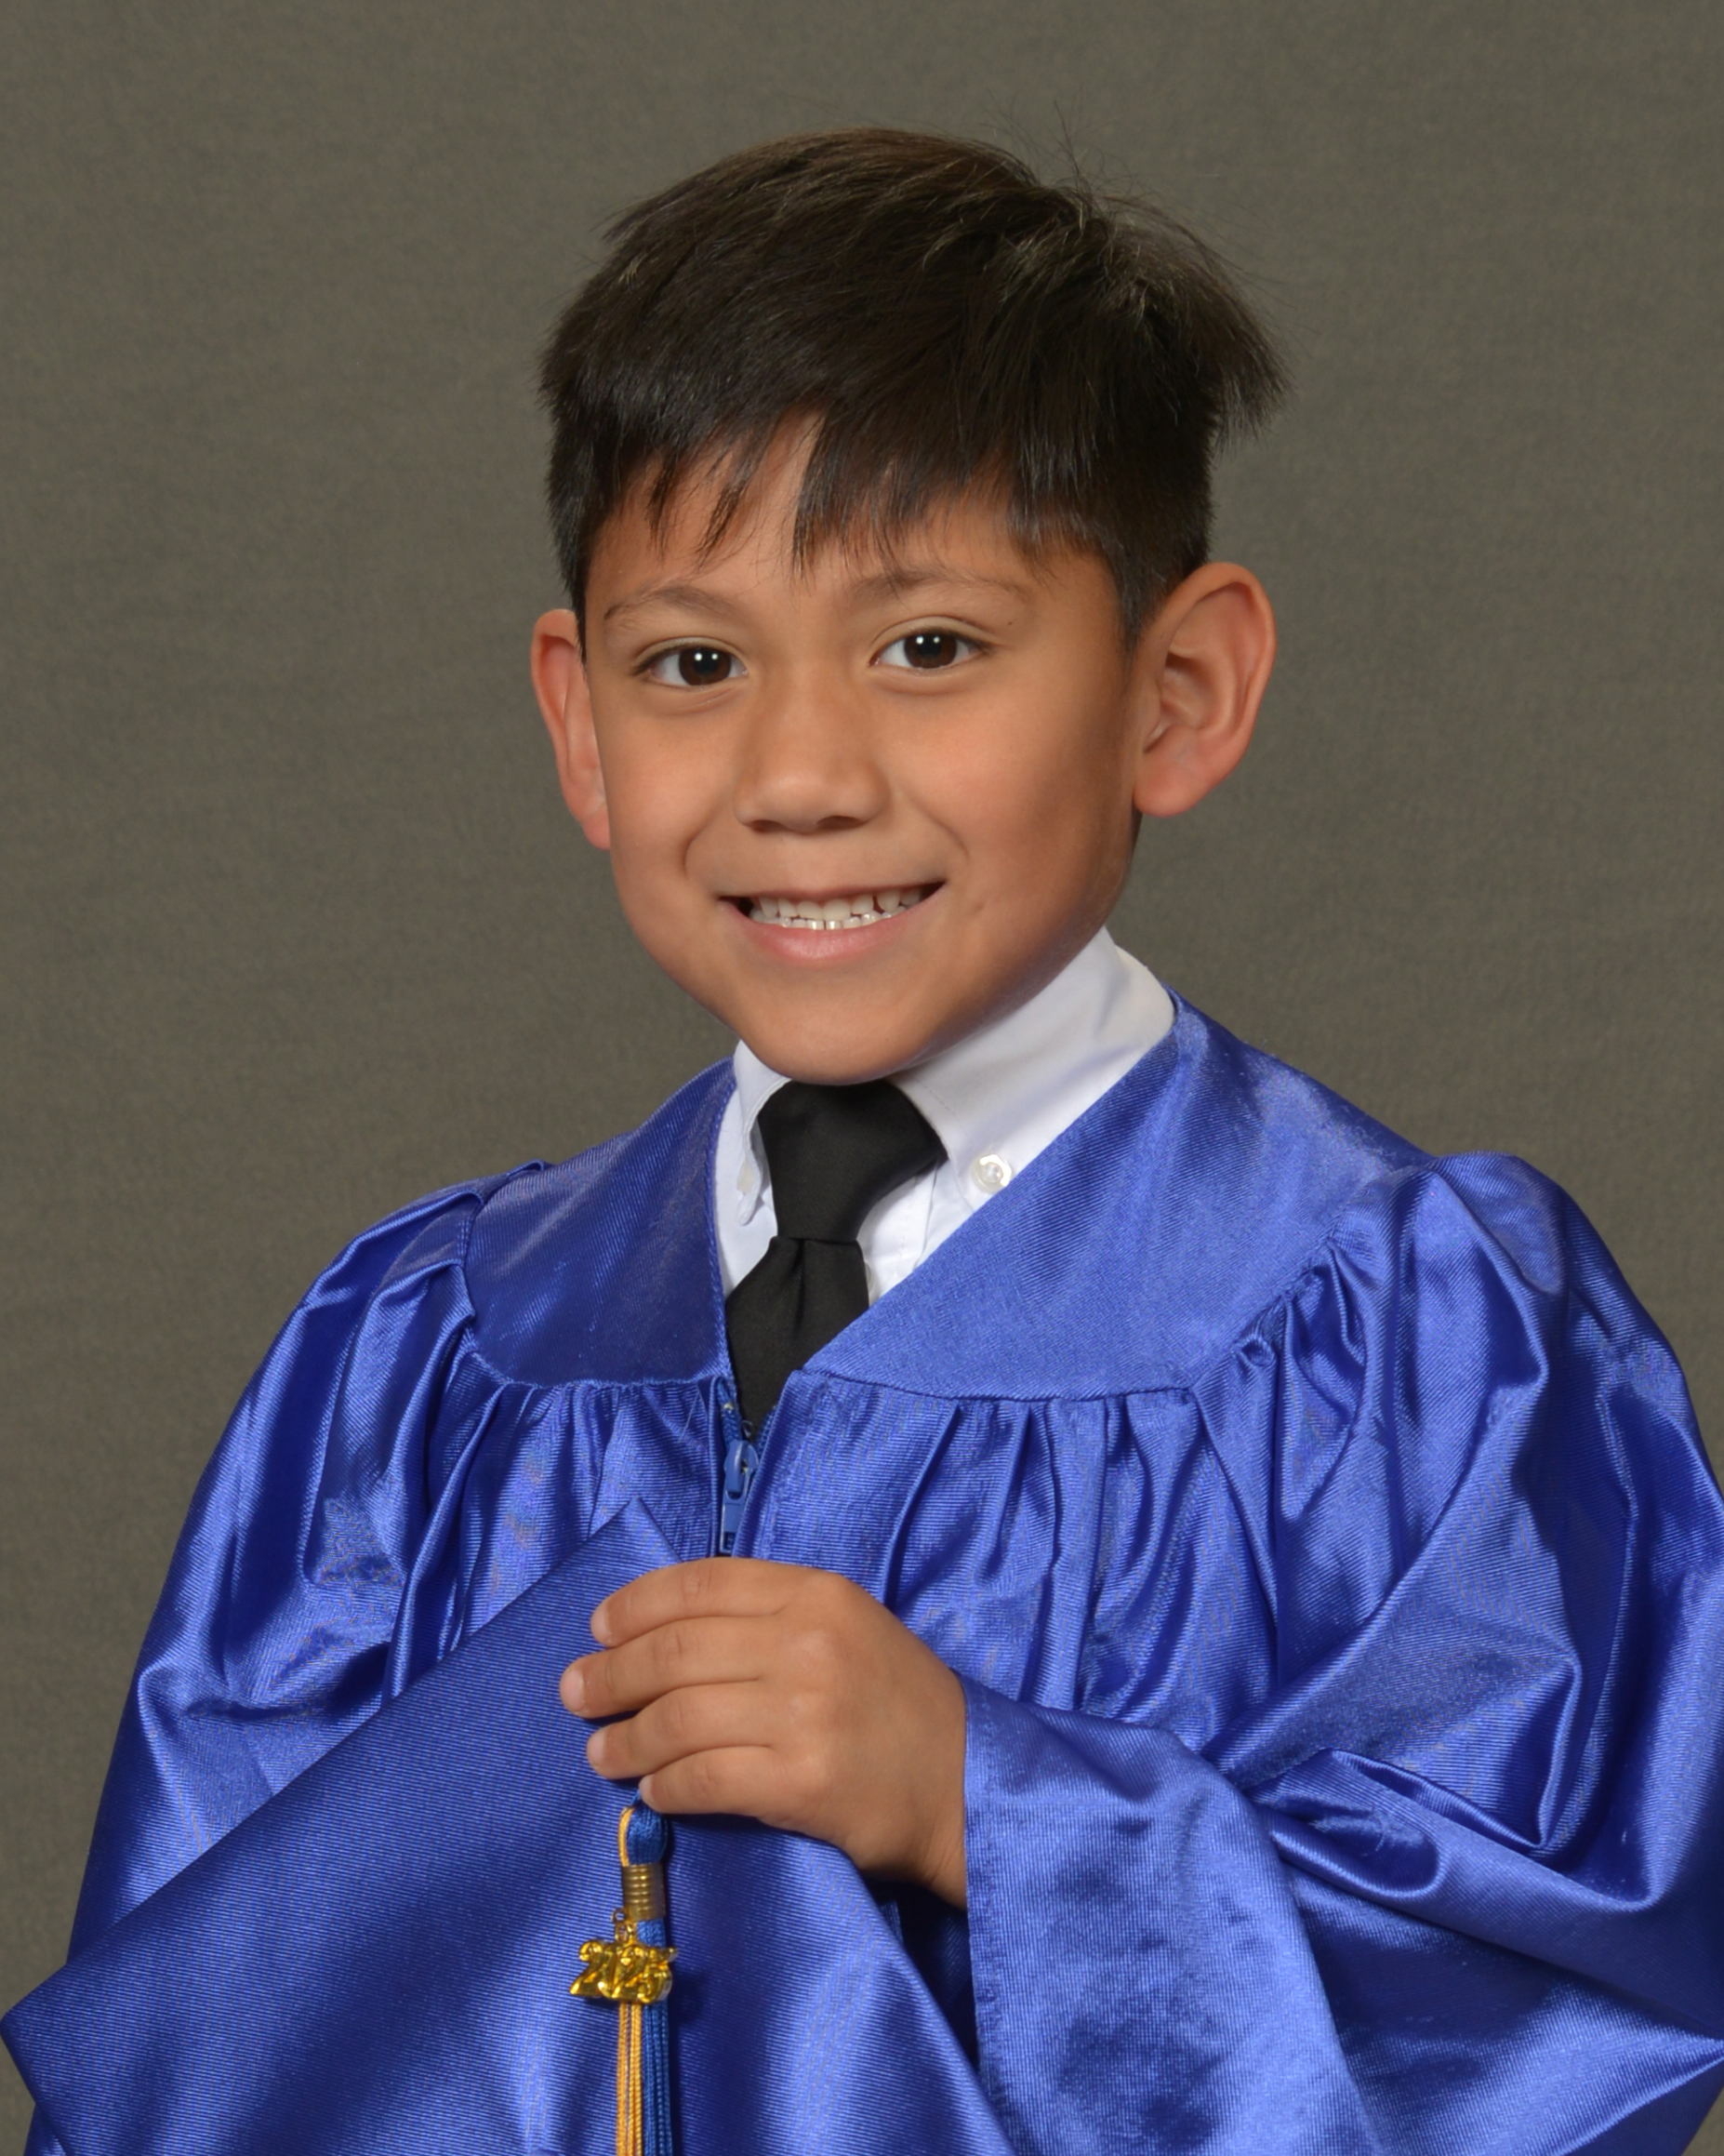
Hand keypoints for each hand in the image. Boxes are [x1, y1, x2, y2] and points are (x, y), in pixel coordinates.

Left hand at [560, 1559, 966, 1905]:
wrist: (968, 1783)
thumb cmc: (898, 1703)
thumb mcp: (847, 1625)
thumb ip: (771, 1616)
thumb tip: (662, 1631)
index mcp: (816, 1593)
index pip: (701, 1584)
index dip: (635, 1605)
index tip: (598, 1627)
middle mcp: (806, 1644)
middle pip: (675, 1650)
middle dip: (612, 1673)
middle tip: (577, 1693)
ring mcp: (803, 1712)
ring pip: (678, 1717)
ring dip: (626, 1739)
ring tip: (601, 1753)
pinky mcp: (800, 1782)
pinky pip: (704, 1778)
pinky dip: (665, 1785)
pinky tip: (654, 1791)